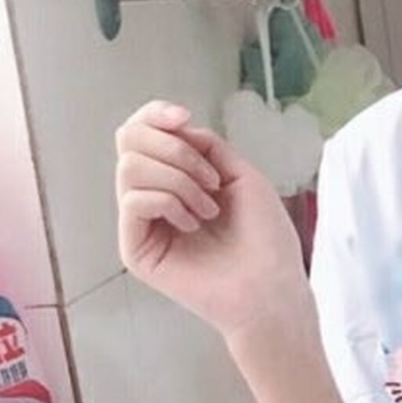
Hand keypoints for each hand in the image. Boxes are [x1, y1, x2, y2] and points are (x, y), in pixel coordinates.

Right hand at [114, 101, 311, 343]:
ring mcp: (142, 224)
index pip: (142, 133)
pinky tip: (193, 224)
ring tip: (208, 209)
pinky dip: (169, 202)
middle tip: (210, 180)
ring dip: (179, 179)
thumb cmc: (266, 239)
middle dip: (174, 149)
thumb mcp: (240, 175)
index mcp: (175, 179)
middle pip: (128, 141)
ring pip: (130, 167)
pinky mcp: (136, 249)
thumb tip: (174, 126)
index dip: (155, 115)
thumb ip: (204, 144)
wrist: (272, 287)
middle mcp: (153, 197)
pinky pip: (133, 200)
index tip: (183, 117)